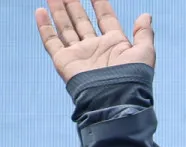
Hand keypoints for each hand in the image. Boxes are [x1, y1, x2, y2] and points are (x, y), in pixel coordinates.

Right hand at [35, 0, 154, 83]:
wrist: (114, 99)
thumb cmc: (132, 78)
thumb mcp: (144, 52)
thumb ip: (144, 33)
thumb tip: (146, 16)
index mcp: (114, 44)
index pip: (105, 18)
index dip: (100, 4)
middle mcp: (95, 48)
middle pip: (81, 20)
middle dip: (74, 5)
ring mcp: (79, 54)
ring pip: (65, 27)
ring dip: (59, 11)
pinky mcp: (64, 61)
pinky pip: (51, 41)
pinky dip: (44, 27)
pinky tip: (40, 12)